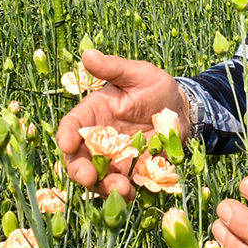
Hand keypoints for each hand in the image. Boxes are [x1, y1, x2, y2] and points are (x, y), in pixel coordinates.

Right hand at [56, 49, 190, 198]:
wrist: (182, 110)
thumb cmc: (156, 87)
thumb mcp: (137, 74)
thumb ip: (113, 68)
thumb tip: (87, 54)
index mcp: (93, 113)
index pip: (71, 126)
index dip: (66, 136)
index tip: (67, 145)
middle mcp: (98, 140)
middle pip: (78, 159)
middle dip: (79, 170)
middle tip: (87, 178)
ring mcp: (114, 159)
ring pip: (99, 179)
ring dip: (104, 187)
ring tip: (120, 189)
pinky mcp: (132, 172)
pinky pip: (124, 186)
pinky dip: (126, 193)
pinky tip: (133, 193)